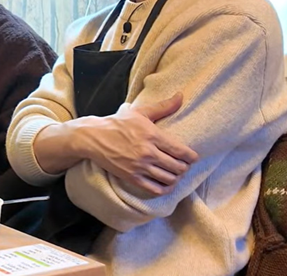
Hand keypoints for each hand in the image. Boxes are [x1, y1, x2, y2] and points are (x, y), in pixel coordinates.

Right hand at [71, 93, 198, 195]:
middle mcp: (147, 152)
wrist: (94, 138)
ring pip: (168, 179)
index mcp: (152, 135)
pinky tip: (166, 185)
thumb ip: (163, 106)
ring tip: (175, 174)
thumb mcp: (140, 112)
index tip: (192, 157)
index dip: (191, 157)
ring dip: (176, 178)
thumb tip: (180, 96)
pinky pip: (154, 189)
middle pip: (177, 167)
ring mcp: (139, 166)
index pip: (180, 151)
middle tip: (184, 165)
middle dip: (184, 167)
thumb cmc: (118, 123)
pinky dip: (164, 189)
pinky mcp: (131, 177)